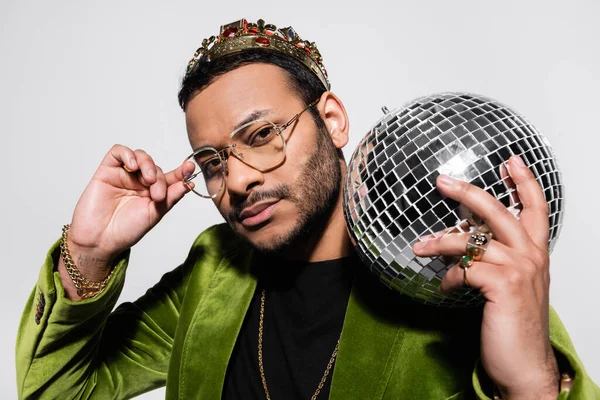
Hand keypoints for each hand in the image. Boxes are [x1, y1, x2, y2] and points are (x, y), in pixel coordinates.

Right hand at [65, 144, 194, 280]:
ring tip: (147, 180)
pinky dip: (128, 154)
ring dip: (148, 165)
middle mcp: (139, 182)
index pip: (170, 177)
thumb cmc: (126, 230)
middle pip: (155, 167)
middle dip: (160, 178)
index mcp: (152, 192)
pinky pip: (118, 152)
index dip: (181, 171)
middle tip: (157, 195)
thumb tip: (189, 183)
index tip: (190, 167)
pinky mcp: (107, 171)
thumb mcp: (155, 214)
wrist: (101, 240)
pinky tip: (132, 166)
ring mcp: (123, 175)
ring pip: (140, 156)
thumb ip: (171, 197)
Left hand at [412, 155, 559, 398]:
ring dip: (441, 242)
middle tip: (442, 181)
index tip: (510, 161)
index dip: (524, 182)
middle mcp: (531, 256)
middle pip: (498, 211)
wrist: (524, 366)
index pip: (535, 209)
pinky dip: (449, 277)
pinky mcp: (503, 286)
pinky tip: (445, 288)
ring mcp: (519, 270)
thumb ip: (497, 261)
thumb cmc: (513, 326)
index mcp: (535, 254)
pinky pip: (464, 269)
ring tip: (420, 246)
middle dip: (469, 192)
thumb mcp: (511, 286)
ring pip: (473, 240)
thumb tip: (465, 242)